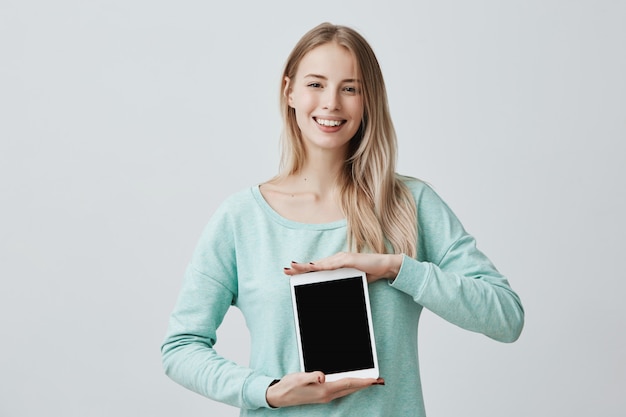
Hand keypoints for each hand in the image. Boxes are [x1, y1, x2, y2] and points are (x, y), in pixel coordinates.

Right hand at [266, 371, 383, 407]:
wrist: (280, 396)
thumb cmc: (289, 386)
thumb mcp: (299, 378)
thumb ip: (312, 376)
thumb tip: (322, 376)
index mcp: (324, 390)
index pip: (348, 383)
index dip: (362, 381)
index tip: (374, 379)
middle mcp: (327, 395)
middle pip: (351, 388)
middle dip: (366, 384)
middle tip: (379, 380)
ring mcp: (325, 396)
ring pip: (348, 390)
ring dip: (359, 385)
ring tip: (369, 381)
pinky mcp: (322, 395)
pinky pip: (342, 390)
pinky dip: (350, 386)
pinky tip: (352, 382)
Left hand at [284, 252, 403, 282]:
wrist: (385, 266)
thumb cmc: (369, 273)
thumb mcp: (352, 280)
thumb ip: (342, 282)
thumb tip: (332, 291)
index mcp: (336, 264)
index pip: (317, 267)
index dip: (304, 269)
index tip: (291, 273)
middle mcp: (337, 259)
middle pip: (314, 264)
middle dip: (300, 267)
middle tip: (286, 270)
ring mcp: (342, 258)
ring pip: (321, 263)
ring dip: (307, 266)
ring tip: (294, 268)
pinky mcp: (349, 259)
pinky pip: (334, 264)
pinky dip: (324, 266)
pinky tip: (314, 267)